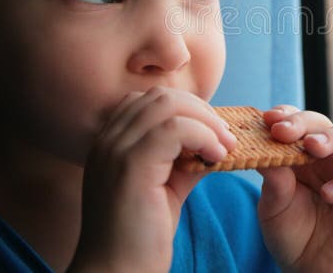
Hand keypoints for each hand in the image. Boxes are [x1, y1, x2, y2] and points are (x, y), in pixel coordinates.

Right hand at [68, 87, 236, 272]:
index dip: (186, 108)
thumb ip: (183, 159)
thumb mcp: (166, 186)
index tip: (211, 132)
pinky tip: (216, 158)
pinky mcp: (130, 166)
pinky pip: (175, 129)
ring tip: (225, 147)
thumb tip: (215, 141)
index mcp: (109, 143)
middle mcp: (106, 141)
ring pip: (169, 105)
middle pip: (160, 96)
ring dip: (206, 121)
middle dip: (200, 110)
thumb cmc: (141, 237)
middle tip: (225, 137)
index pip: (148, 100)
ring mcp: (115, 150)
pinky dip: (204, 136)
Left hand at [257, 106, 332, 272]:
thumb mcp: (273, 208)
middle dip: (303, 123)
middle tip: (284, 131)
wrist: (312, 272)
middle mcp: (331, 157)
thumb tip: (264, 149)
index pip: (298, 122)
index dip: (286, 114)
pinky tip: (328, 193)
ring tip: (313, 148)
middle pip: (325, 122)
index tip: (268, 118)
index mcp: (304, 153)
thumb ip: (273, 181)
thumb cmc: (291, 236)